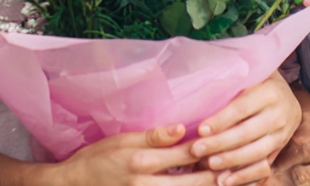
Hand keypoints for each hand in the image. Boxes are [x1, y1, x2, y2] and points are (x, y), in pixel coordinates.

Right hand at [51, 124, 216, 185]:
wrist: (73, 184)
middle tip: (236, 168)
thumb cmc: (97, 157)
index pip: (186, 155)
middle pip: (191, 182)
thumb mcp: (122, 140)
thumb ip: (153, 136)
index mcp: (141, 160)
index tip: (228, 143)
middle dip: (215, 176)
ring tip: (224, 181)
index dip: (210, 149)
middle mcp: (144, 184)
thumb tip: (182, 128)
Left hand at [189, 72, 302, 185]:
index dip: (221, 120)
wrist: (286, 95)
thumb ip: (229, 86)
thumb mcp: (247, 77)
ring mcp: (283, 133)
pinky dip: (245, 175)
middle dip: (220, 143)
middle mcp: (280, 113)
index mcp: (269, 91)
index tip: (200, 130)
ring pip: (256, 152)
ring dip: (231, 161)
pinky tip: (227, 180)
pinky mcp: (281, 148)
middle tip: (196, 149)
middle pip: (247, 132)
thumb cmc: (256, 83)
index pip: (241, 108)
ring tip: (209, 164)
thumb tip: (197, 100)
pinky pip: (263, 166)